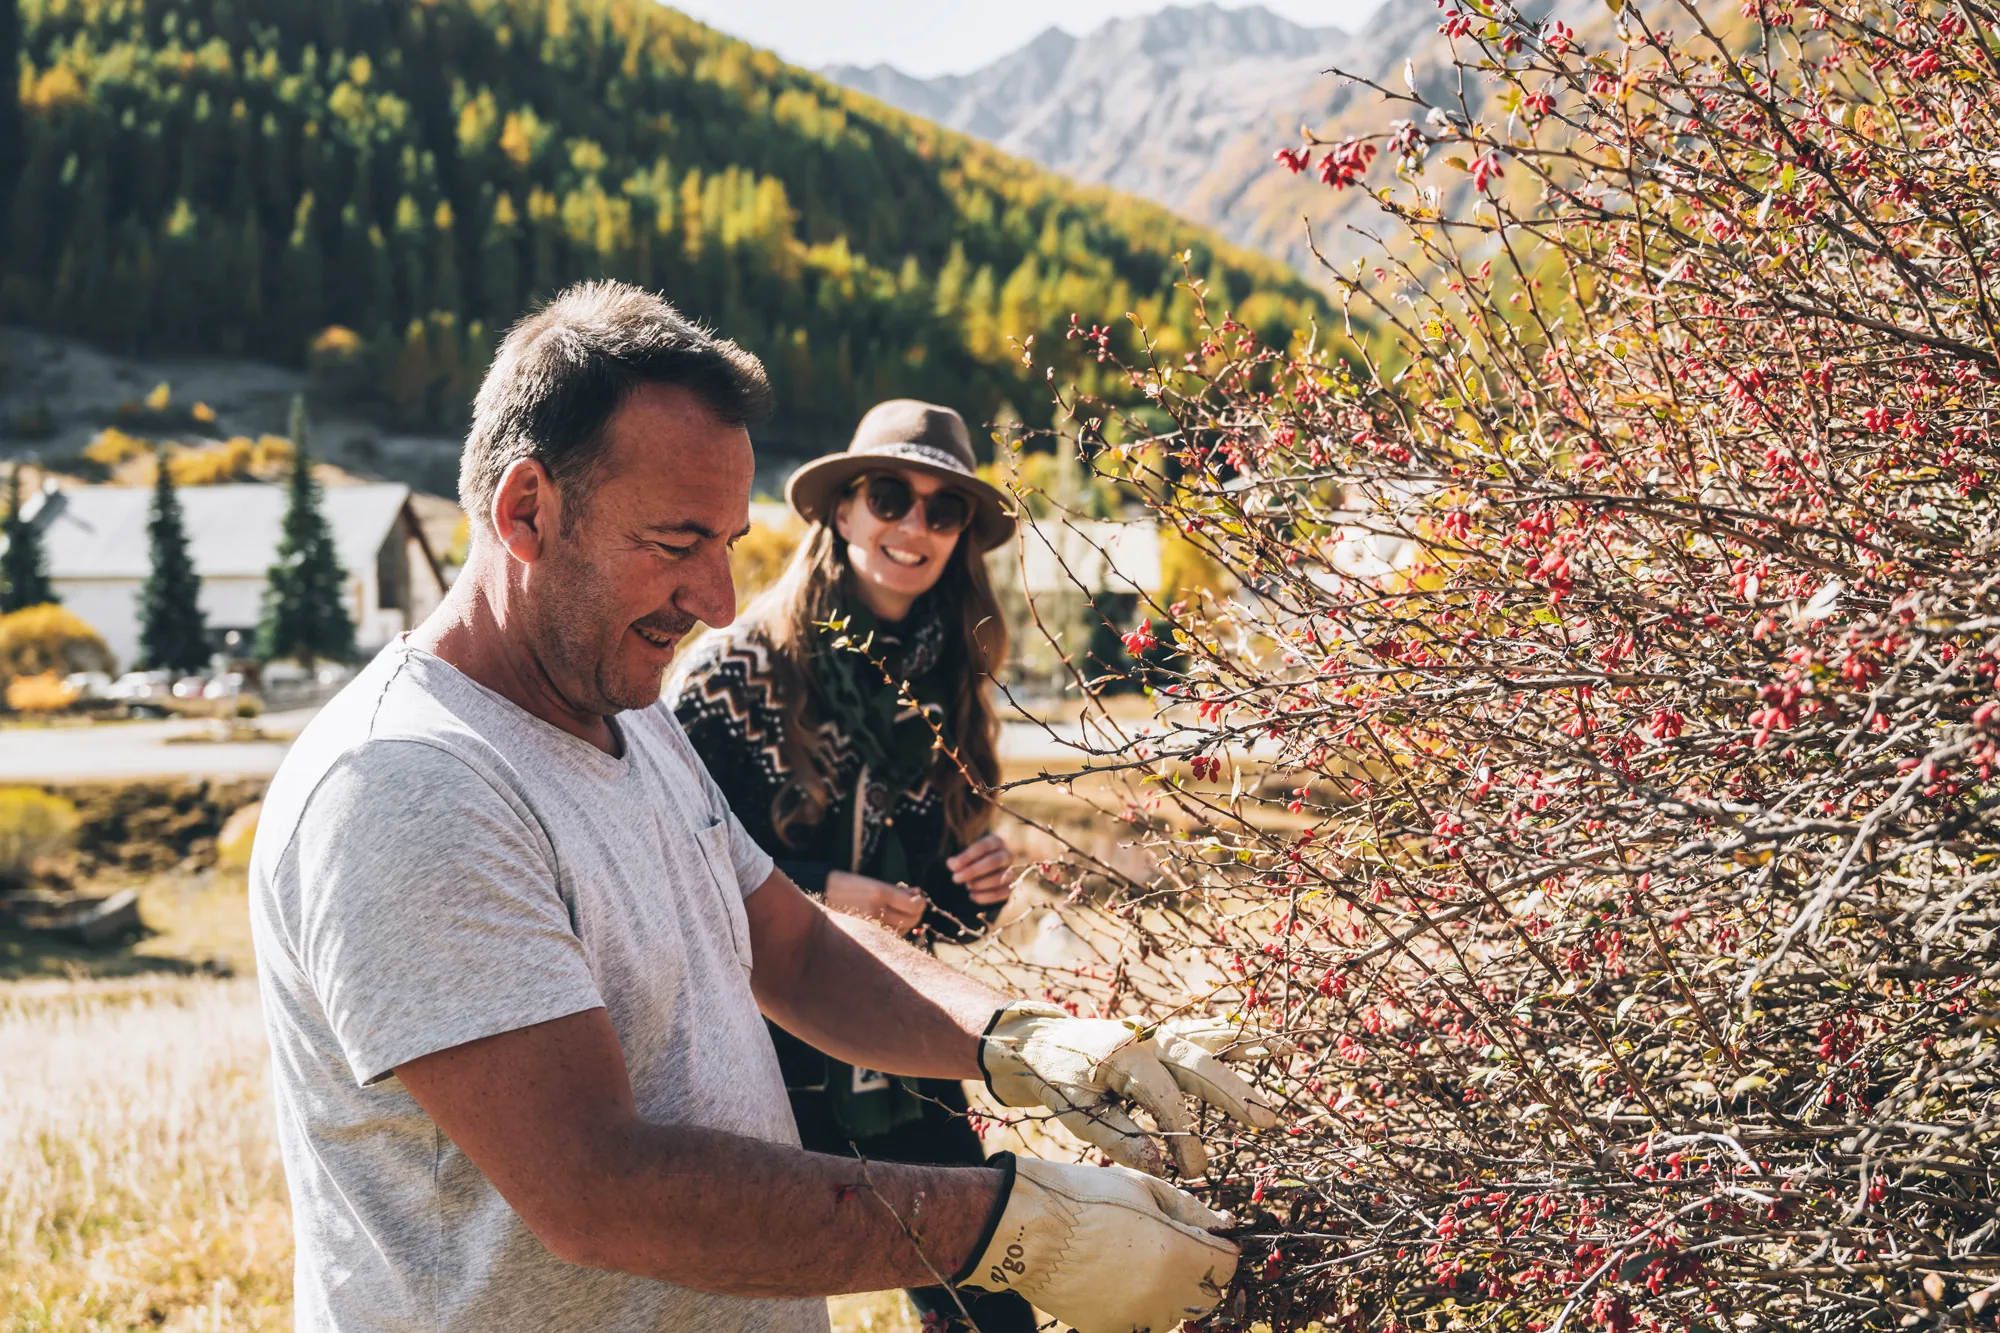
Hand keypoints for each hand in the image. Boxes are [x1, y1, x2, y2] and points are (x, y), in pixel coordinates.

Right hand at [824, 871, 926, 934]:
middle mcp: (876, 910)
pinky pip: (888, 937)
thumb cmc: (850, 886)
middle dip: (916, 914)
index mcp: (879, 893)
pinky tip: (888, 922)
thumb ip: (897, 890)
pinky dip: (893, 931)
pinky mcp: (866, 935)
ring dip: (905, 923)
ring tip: (898, 913)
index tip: (919, 900)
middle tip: (914, 907)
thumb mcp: (873, 883)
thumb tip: (918, 893)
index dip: (920, 903)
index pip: (914, 906)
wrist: (823, 896)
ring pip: (901, 931)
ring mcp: (870, 925)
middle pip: (911, 920)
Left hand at [946, 834, 1015, 906]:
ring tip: (967, 886)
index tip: (953, 867)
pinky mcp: (1011, 887)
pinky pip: (1001, 893)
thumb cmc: (973, 860)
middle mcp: (1007, 855)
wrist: (986, 872)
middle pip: (992, 862)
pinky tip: (972, 896)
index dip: (967, 857)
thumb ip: (957, 860)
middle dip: (972, 871)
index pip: (982, 847)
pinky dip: (985, 897)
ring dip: (979, 884)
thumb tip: (952, 864)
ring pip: (998, 879)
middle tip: (955, 878)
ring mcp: (1011, 871)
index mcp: (996, 842)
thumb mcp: (965, 856)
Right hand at [959, 1154, 1236, 1332]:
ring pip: (1174, 1313)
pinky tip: (1117, 1277)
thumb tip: (1223, 1224)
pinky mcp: (1108, 1329)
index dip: (1222, 1247)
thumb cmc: (1083, 1197)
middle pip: (1207, 1297)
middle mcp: (1163, 1296)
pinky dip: (1139, 1304)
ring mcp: (1136, 1318)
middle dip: (1203, 1273)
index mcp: (1179, 1255)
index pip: (1228, 1265)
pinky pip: (1140, 1322)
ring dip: (1170, 1291)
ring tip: (1139, 1259)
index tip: (1207, 1234)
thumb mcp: (1143, 1187)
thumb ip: (1190, 1209)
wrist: (1025, 1229)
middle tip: (1179, 1246)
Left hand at [978, 1004, 1294, 1177]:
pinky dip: (1237, 1032)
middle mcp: (1149, 1039)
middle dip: (1236, 1093)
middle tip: (1269, 1122)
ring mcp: (1160, 1031)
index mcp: (1125, 1060)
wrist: (1042, 1042)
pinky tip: (1269, 1039)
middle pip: (1200, 1065)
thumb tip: (1162, 1167)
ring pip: (1210, 1038)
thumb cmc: (1061, 1082)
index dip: (1184, 1142)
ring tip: (1289, 1052)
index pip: (1167, 1105)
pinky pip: (1206, 1030)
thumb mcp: (1079, 1115)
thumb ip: (1120, 1139)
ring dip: (1250, 1046)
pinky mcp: (1165, 1032)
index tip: (1193, 1174)